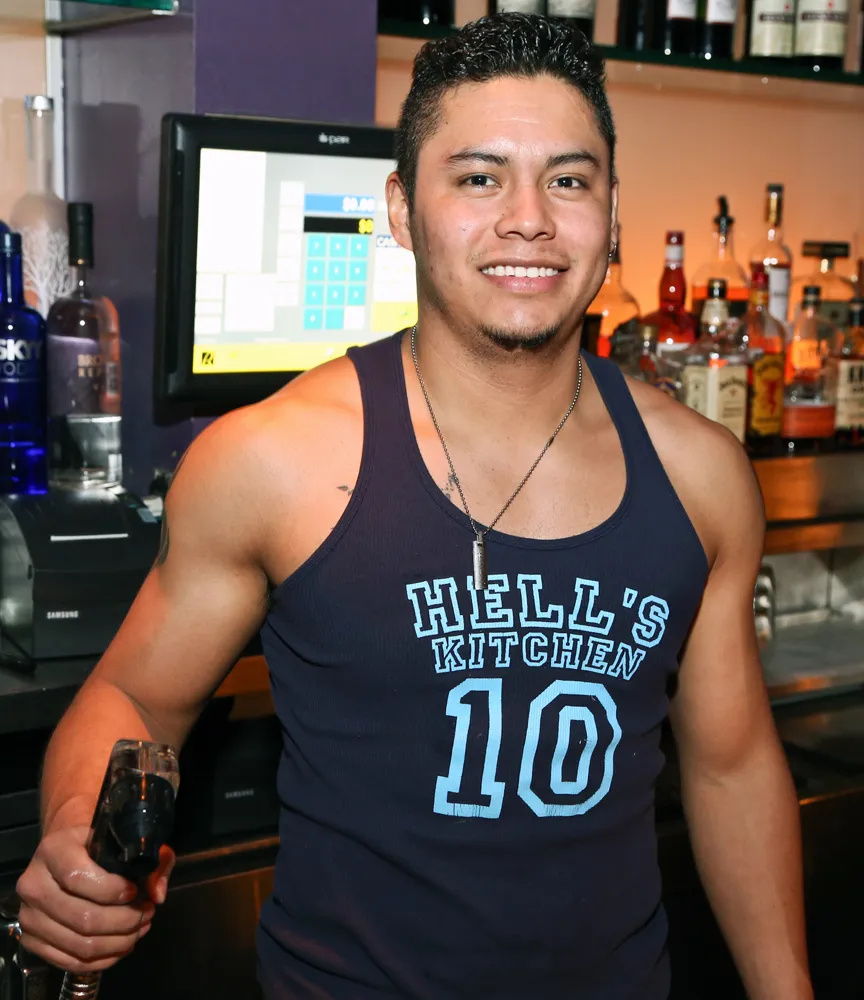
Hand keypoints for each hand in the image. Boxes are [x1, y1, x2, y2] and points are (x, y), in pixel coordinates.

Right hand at [15, 825, 174, 973]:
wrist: (65, 854)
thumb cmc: (99, 846)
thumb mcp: (127, 840)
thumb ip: (152, 860)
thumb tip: (157, 894)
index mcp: (54, 850)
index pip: (78, 877)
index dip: (111, 890)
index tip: (134, 890)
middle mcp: (34, 884)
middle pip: (83, 917)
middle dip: (124, 920)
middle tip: (146, 913)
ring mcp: (29, 916)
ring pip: (79, 943)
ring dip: (118, 941)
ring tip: (138, 928)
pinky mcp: (31, 941)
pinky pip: (71, 961)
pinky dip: (103, 958)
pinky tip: (121, 944)